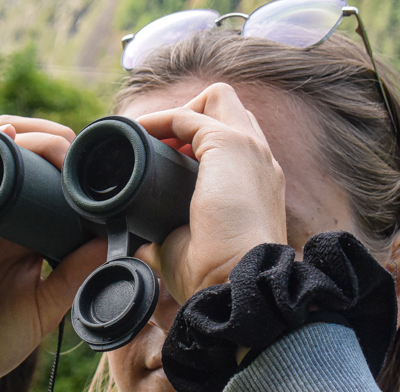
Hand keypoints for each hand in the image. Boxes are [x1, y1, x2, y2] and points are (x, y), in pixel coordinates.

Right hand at [0, 116, 105, 391]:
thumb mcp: (43, 310)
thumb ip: (72, 275)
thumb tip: (110, 238)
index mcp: (30, 247)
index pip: (58, 202)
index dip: (78, 182)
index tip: (106, 171)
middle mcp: (7, 232)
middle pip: (34, 176)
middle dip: (56, 151)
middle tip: (81, 145)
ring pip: (6, 173)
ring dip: (28, 146)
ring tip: (49, 135)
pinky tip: (11, 142)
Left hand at [135, 83, 287, 304]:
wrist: (235, 283)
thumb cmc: (215, 277)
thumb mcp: (190, 251)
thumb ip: (169, 239)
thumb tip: (143, 246)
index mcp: (258, 186)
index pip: (235, 142)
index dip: (199, 144)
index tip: (166, 163)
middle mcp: (260, 162)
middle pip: (230, 111)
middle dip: (191, 119)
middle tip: (159, 149)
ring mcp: (249, 150)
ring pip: (216, 101)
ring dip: (178, 113)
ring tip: (148, 138)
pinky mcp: (229, 145)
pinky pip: (187, 115)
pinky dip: (159, 120)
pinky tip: (139, 134)